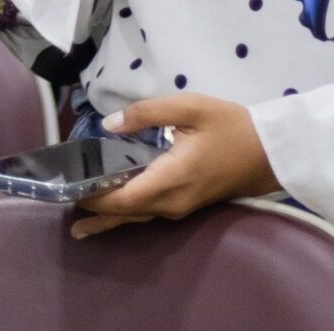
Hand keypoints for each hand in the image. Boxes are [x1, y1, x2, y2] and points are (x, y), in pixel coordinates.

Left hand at [72, 95, 280, 237]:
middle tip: (61, 203)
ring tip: (79, 225)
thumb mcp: (190, 107)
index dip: (94, 196)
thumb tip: (110, 124)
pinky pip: (150, 213)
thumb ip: (147, 113)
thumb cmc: (231, 126)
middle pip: (127, 211)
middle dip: (95, 209)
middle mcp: (174, 201)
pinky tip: (113, 214)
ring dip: (108, 218)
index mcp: (173, 177)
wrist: (272, 152)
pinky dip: (127, 213)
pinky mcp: (187, 205)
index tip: (68, 189)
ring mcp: (182, 207)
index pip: (125, 196)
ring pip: (138, 216)